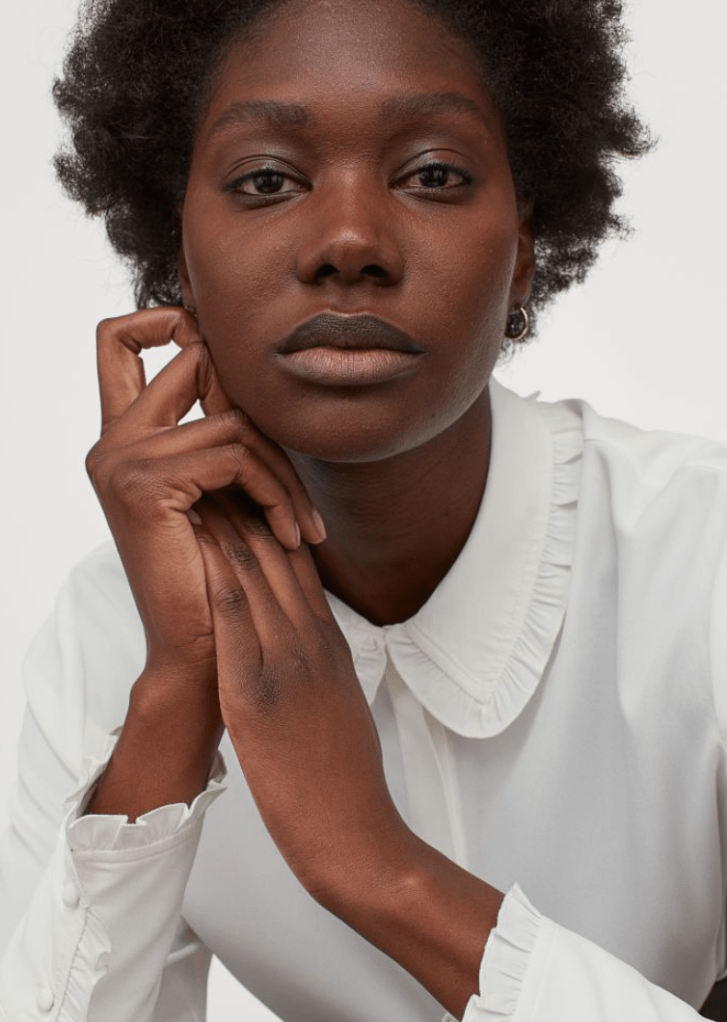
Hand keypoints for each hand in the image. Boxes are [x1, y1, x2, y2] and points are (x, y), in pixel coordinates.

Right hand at [84, 307, 325, 817]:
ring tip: (301, 526)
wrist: (203, 653)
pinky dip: (276, 491)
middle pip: (190, 355)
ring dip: (283, 472)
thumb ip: (222, 434)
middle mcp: (111, 442)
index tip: (222, 355)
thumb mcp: (220, 495)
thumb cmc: (218, 576)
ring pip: (232, 418)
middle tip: (287, 480)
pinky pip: (234, 453)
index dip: (167, 320)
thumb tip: (251, 377)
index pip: (119, 339)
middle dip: (257, 406)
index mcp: (122, 440)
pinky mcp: (143, 482)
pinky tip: (290, 534)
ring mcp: (121, 459)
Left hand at [194, 500, 503, 1017]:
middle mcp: (312, 642)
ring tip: (204, 485)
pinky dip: (218, 578)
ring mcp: (289, 664)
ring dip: (229, 528)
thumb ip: (324, 661)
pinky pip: (238, 624)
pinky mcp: (261, 694)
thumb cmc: (346, 775)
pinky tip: (200, 547)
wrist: (356, 831)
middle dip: (249, 508)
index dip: (272, 520)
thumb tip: (306, 637)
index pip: (301, 567)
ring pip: (258, 578)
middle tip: (223, 465)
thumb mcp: (343, 701)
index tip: (248, 487)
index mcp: (329, 643)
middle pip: (279, 558)